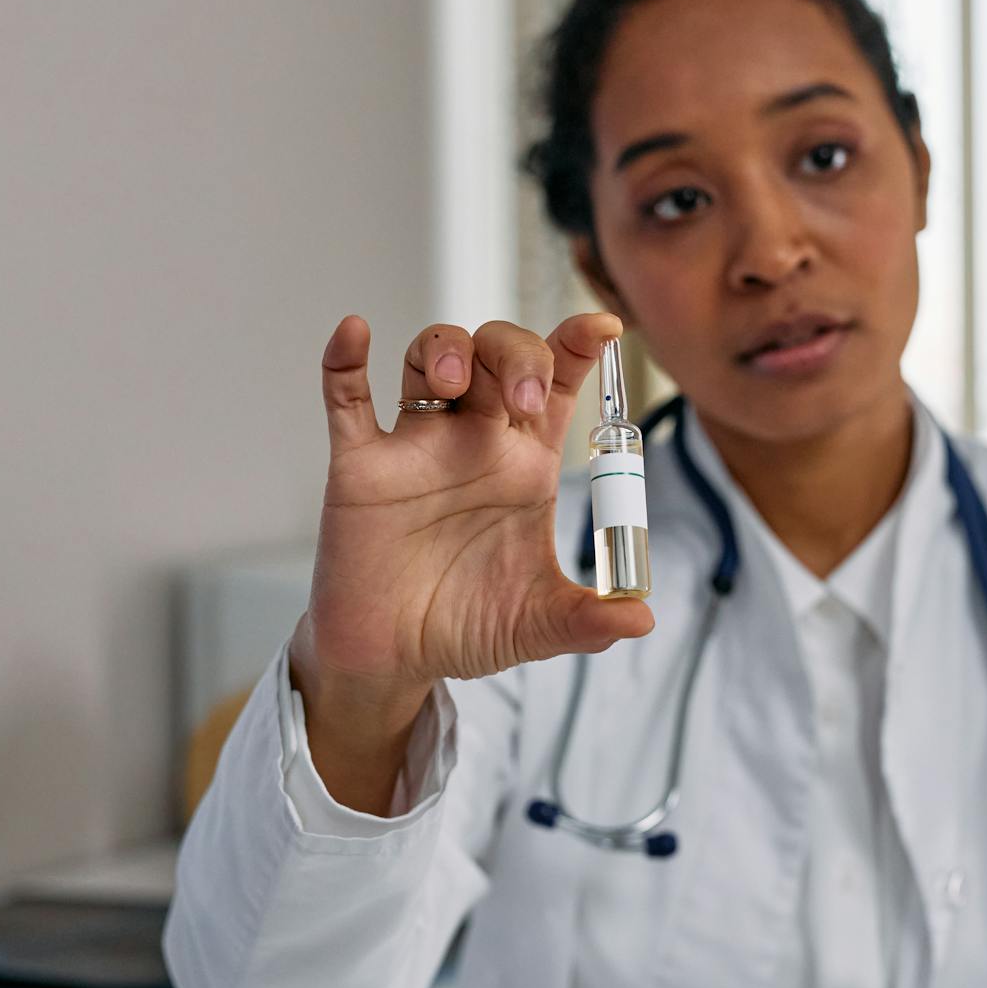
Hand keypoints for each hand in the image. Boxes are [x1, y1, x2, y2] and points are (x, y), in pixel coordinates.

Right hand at [292, 313, 655, 731]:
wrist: (394, 660)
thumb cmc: (467, 626)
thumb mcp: (539, 625)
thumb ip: (589, 620)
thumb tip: (643, 620)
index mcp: (525, 463)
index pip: (559, 382)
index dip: (579, 345)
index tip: (603, 327)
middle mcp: (473, 440)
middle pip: (499, 354)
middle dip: (517, 356)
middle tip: (524, 397)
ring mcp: (415, 446)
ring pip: (431, 356)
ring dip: (445, 349)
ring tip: (451, 384)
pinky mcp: (360, 467)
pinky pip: (346, 399)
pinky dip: (344, 361)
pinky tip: (353, 333)